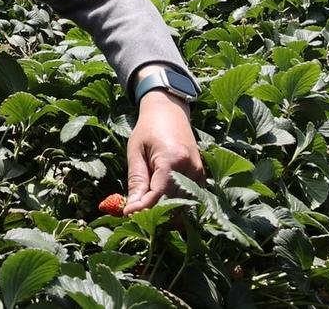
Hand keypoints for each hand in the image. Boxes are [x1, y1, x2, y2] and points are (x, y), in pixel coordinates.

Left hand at [124, 88, 203, 215]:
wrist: (169, 111)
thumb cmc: (148, 129)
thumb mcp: (136, 151)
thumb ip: (136, 180)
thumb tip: (132, 207)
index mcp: (172, 159)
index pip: (158, 193)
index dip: (144, 207)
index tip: (128, 214)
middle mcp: (190, 168)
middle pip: (173, 202)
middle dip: (155, 212)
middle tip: (136, 217)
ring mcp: (198, 172)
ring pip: (184, 204)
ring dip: (167, 212)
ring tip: (148, 213)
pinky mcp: (201, 175)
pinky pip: (191, 198)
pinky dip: (178, 205)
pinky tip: (163, 207)